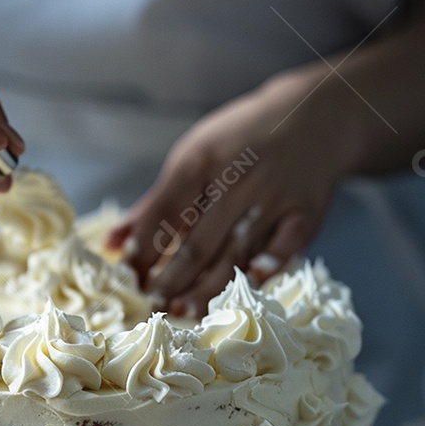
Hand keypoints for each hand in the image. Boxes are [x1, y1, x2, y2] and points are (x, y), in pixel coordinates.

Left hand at [107, 67, 358, 314]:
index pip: (163, 214)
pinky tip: (249, 284)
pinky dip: (268, 265)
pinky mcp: (306, 213)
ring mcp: (273, 198)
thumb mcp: (193, 158)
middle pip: (197, 242)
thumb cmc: (241, 142)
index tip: (127, 278)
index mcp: (200, 162)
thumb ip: (155, 204)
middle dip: (169, 278)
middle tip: (150, 304)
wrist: (314, 116)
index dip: (143, 250)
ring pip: (235, 252)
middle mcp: (236, 181)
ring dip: (207, 286)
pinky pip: (286, 245)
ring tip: (181, 310)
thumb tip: (110, 245)